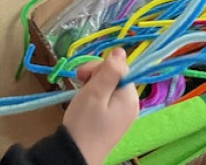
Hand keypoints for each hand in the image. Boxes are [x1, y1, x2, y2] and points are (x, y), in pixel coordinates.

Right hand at [63, 48, 137, 164]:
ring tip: (80, 96)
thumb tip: (121, 51)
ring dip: (92, 86)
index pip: (118, 68)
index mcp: (130, 97)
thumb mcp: (95, 92)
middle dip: (95, 76)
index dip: (99, 67)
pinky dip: (93, 98)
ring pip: (108, 87)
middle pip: (114, 76)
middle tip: (78, 82)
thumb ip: (110, 71)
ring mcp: (122, 115)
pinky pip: (105, 100)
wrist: (74, 156)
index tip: (81, 74)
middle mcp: (131, 105)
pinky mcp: (112, 121)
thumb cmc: (84, 123)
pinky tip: (84, 104)